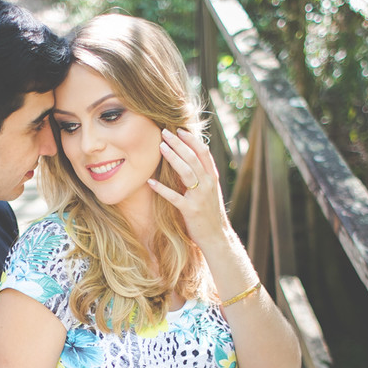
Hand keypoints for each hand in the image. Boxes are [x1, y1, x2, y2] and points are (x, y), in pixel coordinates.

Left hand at [148, 128, 230, 250]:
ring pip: (186, 172)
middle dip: (178, 144)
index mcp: (213, 178)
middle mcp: (208, 185)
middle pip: (193, 159)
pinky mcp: (191, 211)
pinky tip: (150, 181)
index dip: (192, 140)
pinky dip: (162, 188)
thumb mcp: (210, 191)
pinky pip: (174, 197)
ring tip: (160, 147)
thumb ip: (201, 176)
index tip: (180, 130)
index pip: (204, 153)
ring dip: (173, 158)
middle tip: (165, 133)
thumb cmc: (209, 213)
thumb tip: (187, 160)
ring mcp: (200, 197)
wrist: (216, 237)